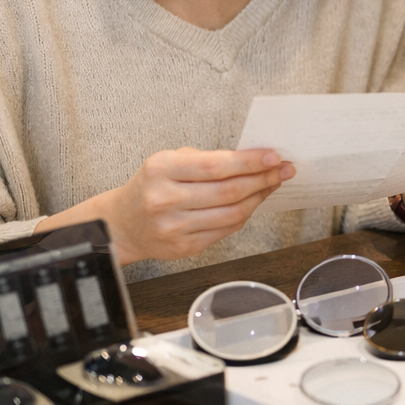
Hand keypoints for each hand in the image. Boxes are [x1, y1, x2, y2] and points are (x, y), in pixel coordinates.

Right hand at [37, 148, 293, 264]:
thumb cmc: (151, 186)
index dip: (250, 161)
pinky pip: (225, 231)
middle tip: (284, 169)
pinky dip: (245, 214)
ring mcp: (174, 228)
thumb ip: (207, 159)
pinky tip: (254, 202)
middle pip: (228, 191)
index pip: (216, 166)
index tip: (274, 156)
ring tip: (274, 184)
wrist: (120, 225)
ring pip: (232, 214)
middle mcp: (166, 200)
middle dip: (263, 178)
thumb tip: (253, 158)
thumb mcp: (169, 161)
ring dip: (259, 197)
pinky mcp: (184, 248)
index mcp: (161, 170)